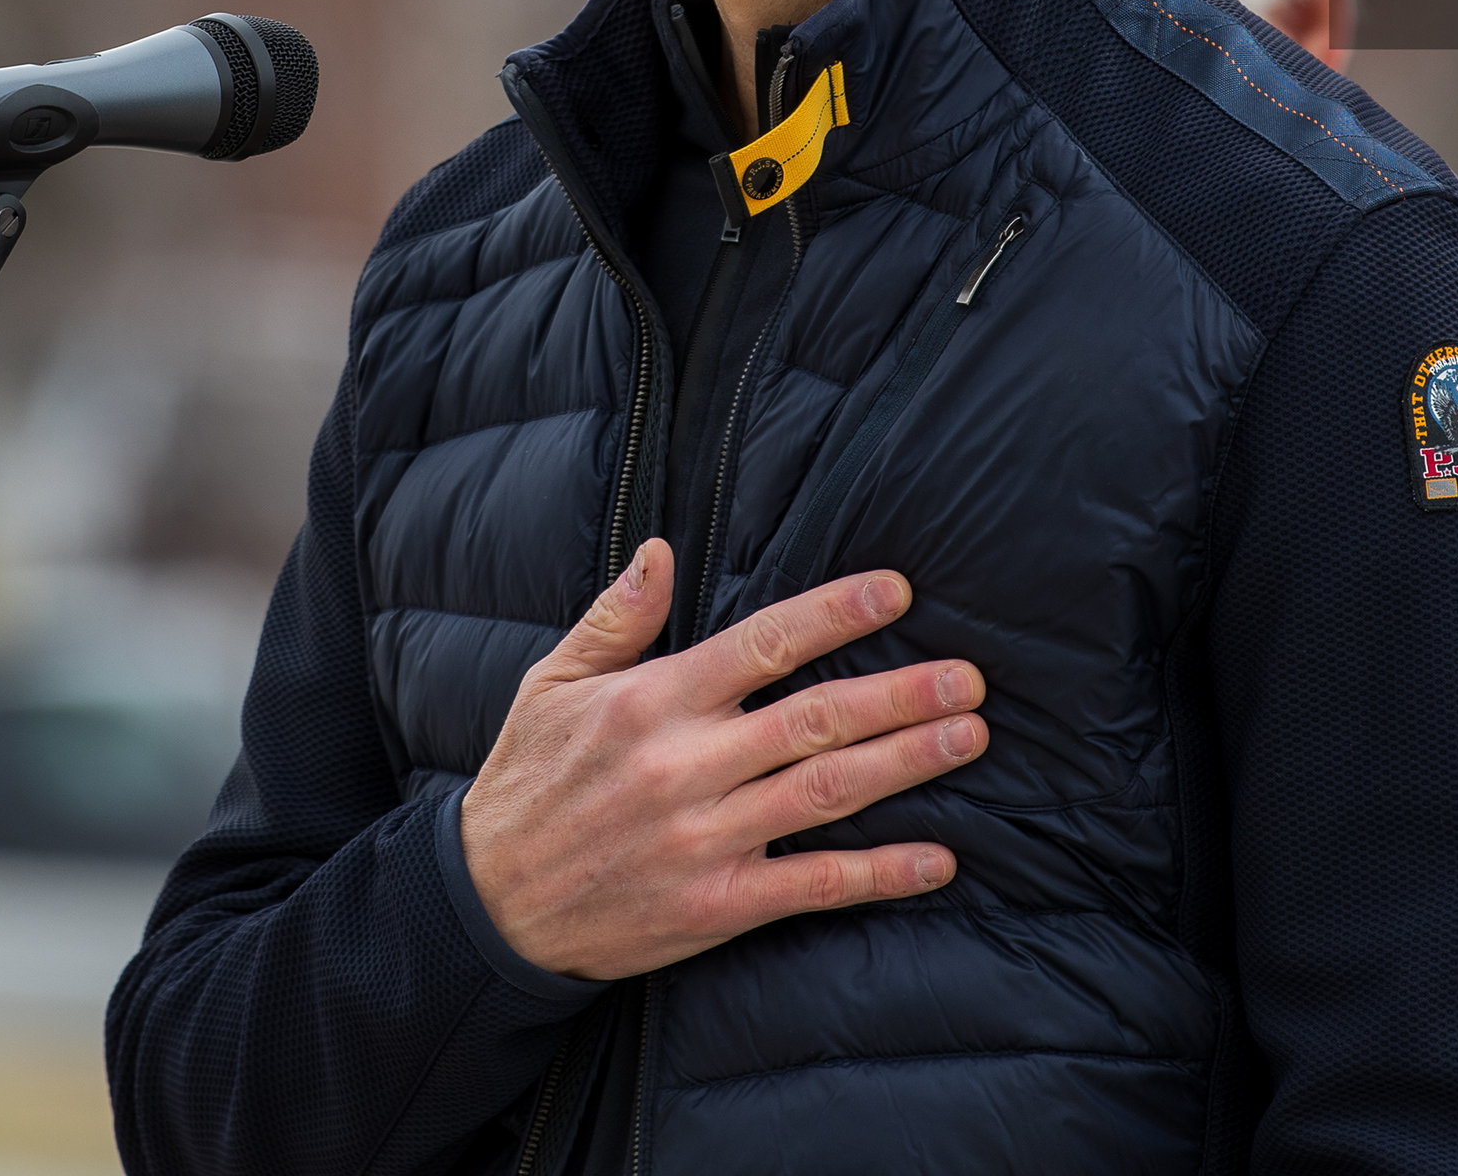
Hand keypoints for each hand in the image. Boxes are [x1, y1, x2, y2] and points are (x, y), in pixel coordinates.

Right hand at [459, 539, 987, 979]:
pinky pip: (812, 886)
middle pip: (815, 719)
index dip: (834, 615)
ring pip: (826, 793)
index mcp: (651, 702)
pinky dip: (879, 874)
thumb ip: (616, 618)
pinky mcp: (716, 906)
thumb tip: (662, 550)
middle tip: (968, 677)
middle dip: (899, 693)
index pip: (761, 645)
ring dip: (906, 764)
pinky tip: (937, 859)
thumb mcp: (551, 684)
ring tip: (967, 737)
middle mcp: (685, 765)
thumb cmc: (526, 783)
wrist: (489, 907)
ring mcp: (704, 839)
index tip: (896, 592)